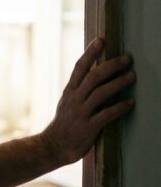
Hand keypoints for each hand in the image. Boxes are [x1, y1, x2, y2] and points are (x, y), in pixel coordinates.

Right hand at [41, 37, 135, 164]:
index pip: (79, 67)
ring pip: (101, 93)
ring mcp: (80, 113)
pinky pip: (106, 115)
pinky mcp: (88, 127)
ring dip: (118, 83)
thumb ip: (80, 90)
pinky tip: (131, 103)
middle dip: (111, 66)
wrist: (53, 146)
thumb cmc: (64, 123)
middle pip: (93, 77)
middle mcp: (74, 99)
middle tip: (127, 59)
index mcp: (69, 91)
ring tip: (132, 76)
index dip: (90, 53)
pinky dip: (119, 108)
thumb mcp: (68, 102)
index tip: (101, 40)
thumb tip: (97, 74)